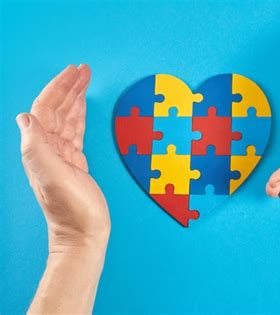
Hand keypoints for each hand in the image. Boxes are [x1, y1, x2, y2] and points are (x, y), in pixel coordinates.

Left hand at [17, 65, 109, 251]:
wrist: (83, 233)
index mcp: (40, 149)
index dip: (58, 88)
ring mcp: (62, 155)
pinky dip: (80, 116)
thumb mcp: (52, 178)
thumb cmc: (70, 210)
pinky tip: (83, 107)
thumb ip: (36, 147)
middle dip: (70, 88)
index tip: (73, 71)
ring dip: (76, 98)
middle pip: (58, 110)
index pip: (46, 109)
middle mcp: (48, 149)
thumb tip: (25, 117)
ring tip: (86, 80)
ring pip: (68, 118)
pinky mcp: (76, 161)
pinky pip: (76, 131)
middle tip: (84, 70)